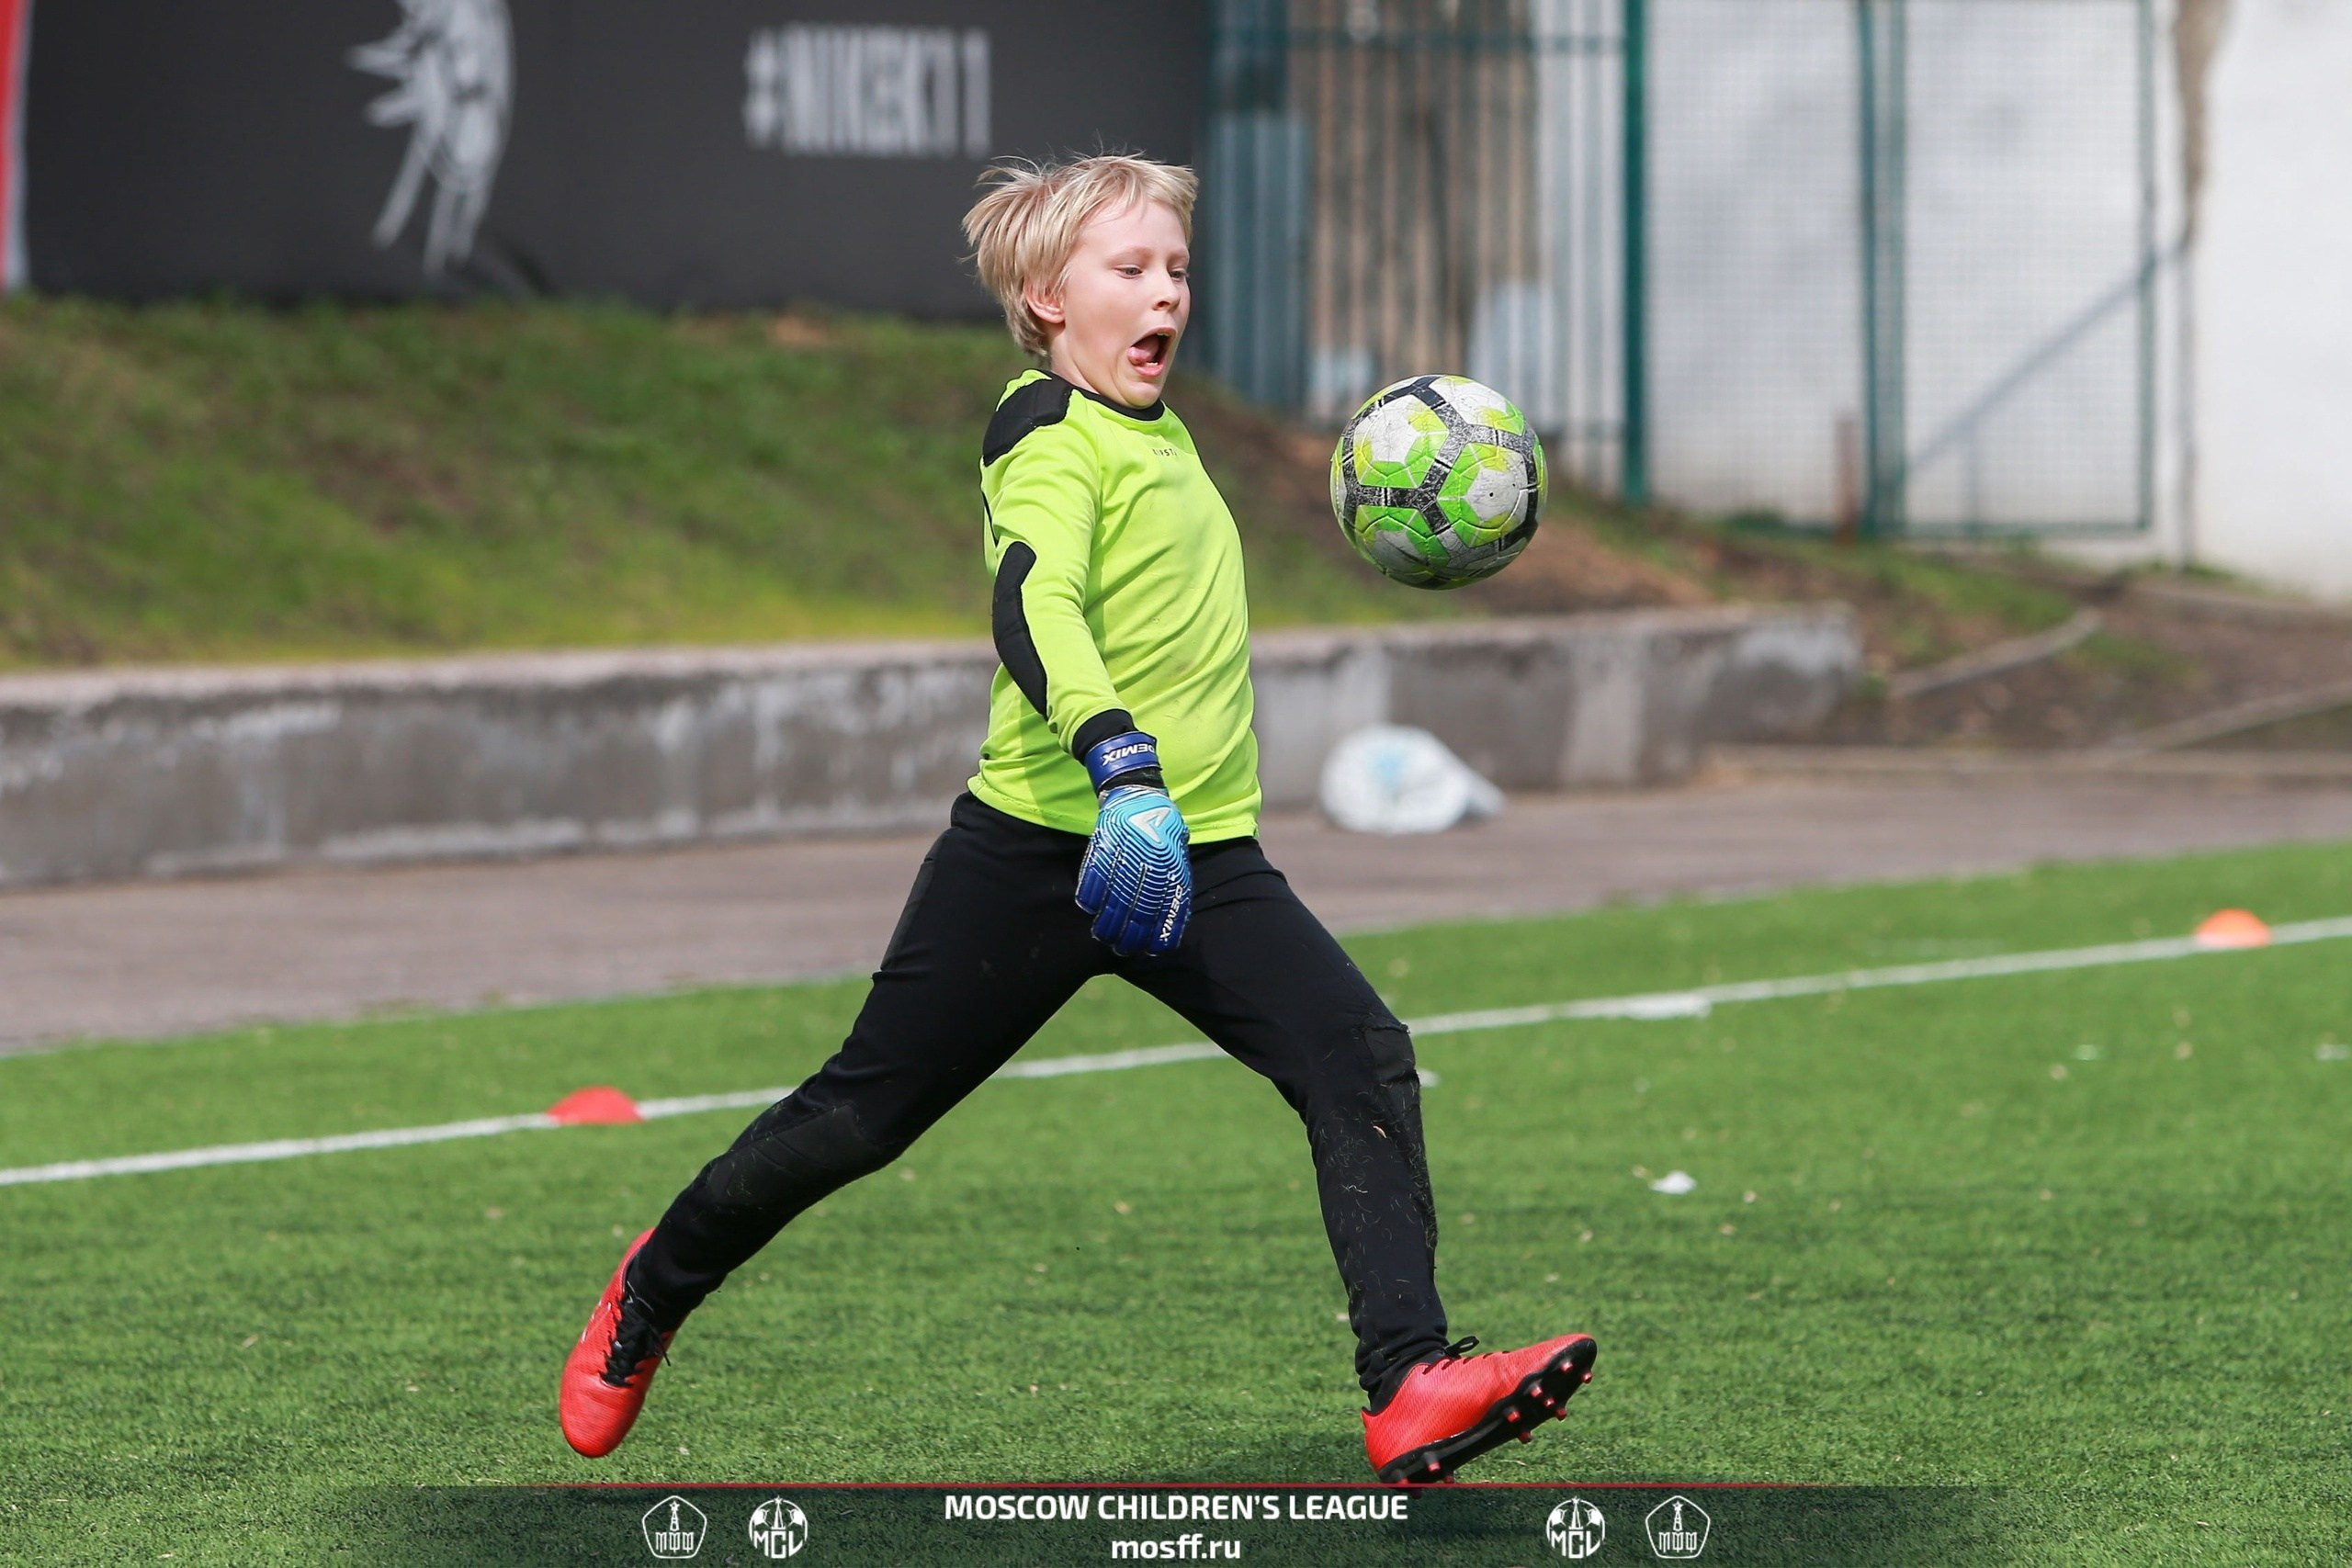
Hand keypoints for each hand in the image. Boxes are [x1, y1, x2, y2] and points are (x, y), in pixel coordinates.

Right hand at [1074, 732, 1191, 955]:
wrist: (1137, 792)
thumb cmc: (1160, 825)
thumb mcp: (1176, 851)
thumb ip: (1174, 882)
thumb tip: (1173, 921)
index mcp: (1171, 867)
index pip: (1166, 909)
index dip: (1158, 933)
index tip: (1150, 950)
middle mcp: (1150, 864)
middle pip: (1139, 910)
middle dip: (1130, 935)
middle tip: (1122, 948)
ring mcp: (1126, 855)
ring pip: (1115, 898)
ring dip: (1107, 922)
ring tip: (1103, 936)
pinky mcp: (1104, 846)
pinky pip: (1095, 877)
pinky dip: (1090, 895)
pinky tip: (1088, 909)